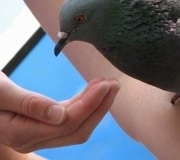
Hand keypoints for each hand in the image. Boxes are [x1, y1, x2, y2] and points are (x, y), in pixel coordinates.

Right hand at [0, 72, 119, 152]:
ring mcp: (37, 134)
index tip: (106, 83)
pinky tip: (92, 91)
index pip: (68, 123)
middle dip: (99, 107)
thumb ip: (28, 103)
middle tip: (115, 83)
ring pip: (76, 126)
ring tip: (109, 84)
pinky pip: (68, 119)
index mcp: (21, 133)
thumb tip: (61, 115)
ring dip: (95, 106)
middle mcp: (32, 139)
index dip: (91, 104)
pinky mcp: (40, 125)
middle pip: (77, 129)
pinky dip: (83, 105)